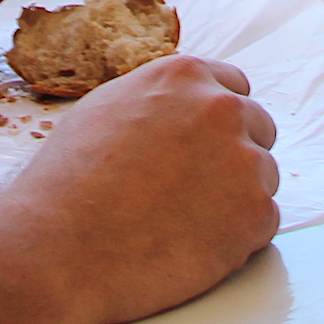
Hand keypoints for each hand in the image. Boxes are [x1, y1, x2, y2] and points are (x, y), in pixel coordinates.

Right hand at [0, 55, 279, 323]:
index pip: (233, 88)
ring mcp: (245, 160)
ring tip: (180, 224)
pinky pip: (263, 222)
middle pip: (257, 128)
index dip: (216, 123)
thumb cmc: (69, 184)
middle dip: (233, 157)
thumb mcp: (106, 110)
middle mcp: (222, 108)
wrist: (60, 247)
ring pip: (262, 177)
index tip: (203, 147)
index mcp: (184, 77)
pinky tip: (191, 246)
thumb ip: (157, 101)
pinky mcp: (256, 213)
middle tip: (193, 192)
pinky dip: (237, 239)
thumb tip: (179, 108)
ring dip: (235, 199)